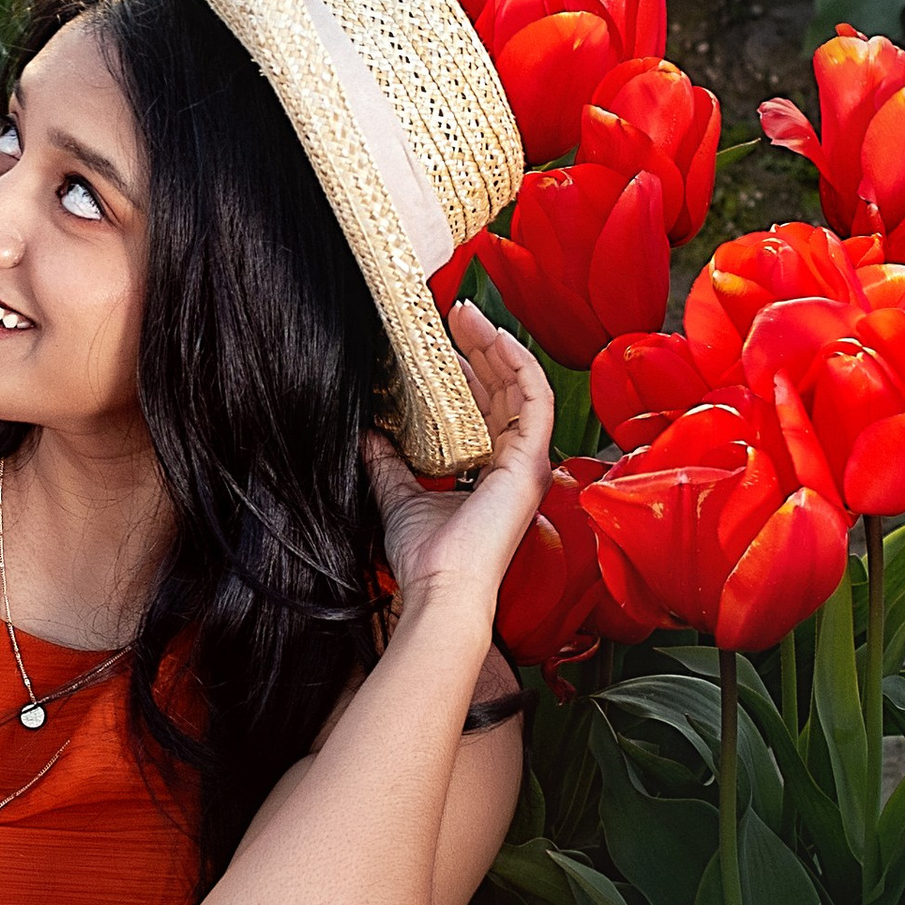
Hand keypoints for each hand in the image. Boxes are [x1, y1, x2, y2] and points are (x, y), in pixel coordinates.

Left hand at [367, 306, 554, 625]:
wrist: (439, 588)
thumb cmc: (428, 558)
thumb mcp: (400, 497)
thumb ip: (389, 464)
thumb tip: (370, 434)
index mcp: (490, 473)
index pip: (486, 409)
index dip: (467, 371)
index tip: (441, 342)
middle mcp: (514, 465)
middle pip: (503, 391)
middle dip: (480, 347)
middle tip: (453, 315)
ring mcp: (527, 462)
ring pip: (520, 386)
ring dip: (496, 346)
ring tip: (466, 316)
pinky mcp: (531, 461)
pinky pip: (535, 397)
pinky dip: (518, 363)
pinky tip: (494, 337)